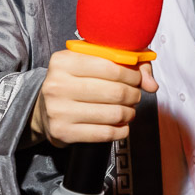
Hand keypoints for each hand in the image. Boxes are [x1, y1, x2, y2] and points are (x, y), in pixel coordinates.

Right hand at [31, 51, 158, 147]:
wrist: (43, 109)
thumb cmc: (74, 82)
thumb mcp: (93, 63)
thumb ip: (127, 64)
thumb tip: (151, 84)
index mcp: (63, 61)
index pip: (111, 66)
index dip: (132, 74)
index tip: (137, 78)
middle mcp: (57, 85)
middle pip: (115, 91)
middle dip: (133, 94)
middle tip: (135, 95)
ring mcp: (58, 110)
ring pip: (113, 113)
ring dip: (129, 112)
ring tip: (128, 110)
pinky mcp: (63, 132)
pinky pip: (105, 133)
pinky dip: (121, 130)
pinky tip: (122, 124)